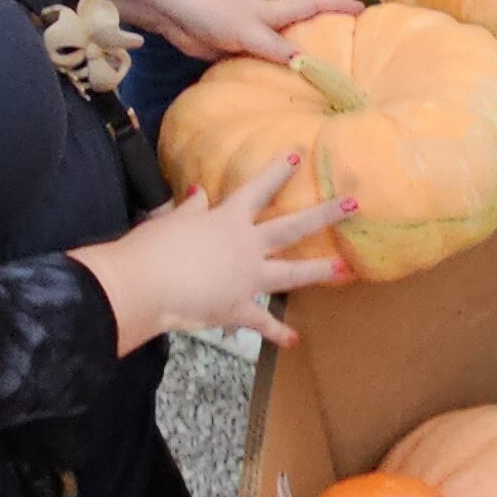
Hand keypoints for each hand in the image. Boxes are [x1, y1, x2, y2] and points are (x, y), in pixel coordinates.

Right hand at [74, 157, 351, 354]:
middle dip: (325, 214)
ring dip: (319, 271)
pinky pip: (262, 322)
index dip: (278, 171)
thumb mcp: (170, 220)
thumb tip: (198, 193)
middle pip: (292, 227)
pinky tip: (295, 339)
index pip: (258, 189)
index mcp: (227, 219)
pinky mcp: (238, 308)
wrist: (143, 284)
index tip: (298, 156)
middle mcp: (245, 246)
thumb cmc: (151, 248)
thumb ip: (190, 208)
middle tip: (353, 204)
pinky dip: (278, 333)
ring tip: (346, 269)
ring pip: (291, 273)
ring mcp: (247, 278)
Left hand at [106, 0, 361, 62]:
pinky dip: (272, 73)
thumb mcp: (248, 30)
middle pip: (302, 27)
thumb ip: (276, 47)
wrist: (173, 12)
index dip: (338, 5)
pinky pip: (260, 63)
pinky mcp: (234, 50)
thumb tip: (308, 64)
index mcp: (274, 11)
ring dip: (298, 59)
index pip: (313, 5)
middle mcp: (267, 22)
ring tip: (322, 77)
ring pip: (281, 48)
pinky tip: (280, 90)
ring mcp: (250, 36)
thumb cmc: (212, 12)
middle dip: (325, 33)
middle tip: (350, 48)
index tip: (364, 8)